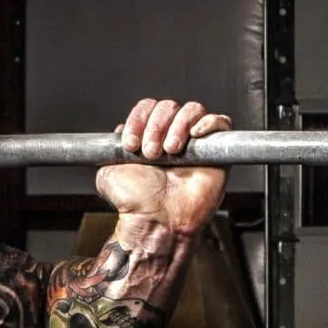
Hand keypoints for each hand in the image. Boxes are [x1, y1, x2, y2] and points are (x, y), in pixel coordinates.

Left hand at [95, 97, 232, 234]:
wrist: (157, 221)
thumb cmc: (136, 204)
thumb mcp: (108, 173)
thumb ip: (111, 149)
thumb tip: (120, 131)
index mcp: (147, 139)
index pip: (147, 108)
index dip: (139, 119)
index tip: (131, 143)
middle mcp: (170, 137)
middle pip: (168, 106)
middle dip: (156, 126)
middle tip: (151, 152)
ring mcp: (194, 143)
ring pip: (192, 110)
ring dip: (178, 126)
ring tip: (171, 152)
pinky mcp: (216, 151)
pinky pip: (220, 123)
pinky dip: (207, 123)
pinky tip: (194, 136)